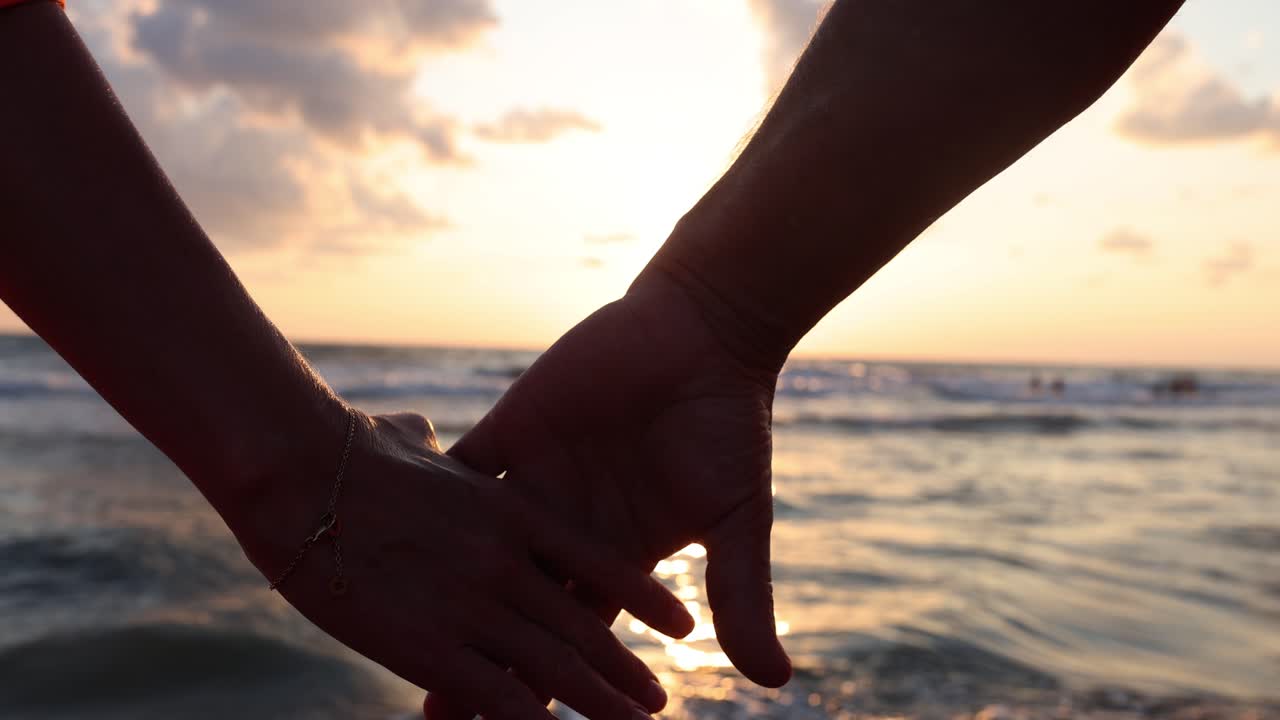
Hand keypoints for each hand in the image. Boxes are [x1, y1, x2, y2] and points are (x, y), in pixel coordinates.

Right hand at [224, 408, 693, 719]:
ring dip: (599, 704)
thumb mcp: (411, 442)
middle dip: (624, 670)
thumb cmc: (347, 452)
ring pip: (554, 668)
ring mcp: (471, 605)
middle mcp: (506, 562)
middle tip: (659, 701)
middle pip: (584, 625)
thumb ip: (434, 446)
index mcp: (510, 512)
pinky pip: (496, 695)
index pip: (598, 561)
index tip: (678, 623)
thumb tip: (425, 430)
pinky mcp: (428, 645)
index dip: (643, 597)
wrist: (298, 473)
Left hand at [425, 269, 791, 716]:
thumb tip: (776, 681)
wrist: (701, 335)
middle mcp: (565, 530)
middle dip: (480, 658)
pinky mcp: (507, 432)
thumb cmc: (728, 425)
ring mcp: (531, 483)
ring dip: (435, 591)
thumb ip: (743, 594)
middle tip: (438, 715)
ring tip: (390, 641)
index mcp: (617, 557)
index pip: (574, 639)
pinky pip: (455, 474)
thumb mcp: (737, 517)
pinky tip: (380, 533)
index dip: (549, 684)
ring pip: (470, 554)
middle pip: (510, 610)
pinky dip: (422, 501)